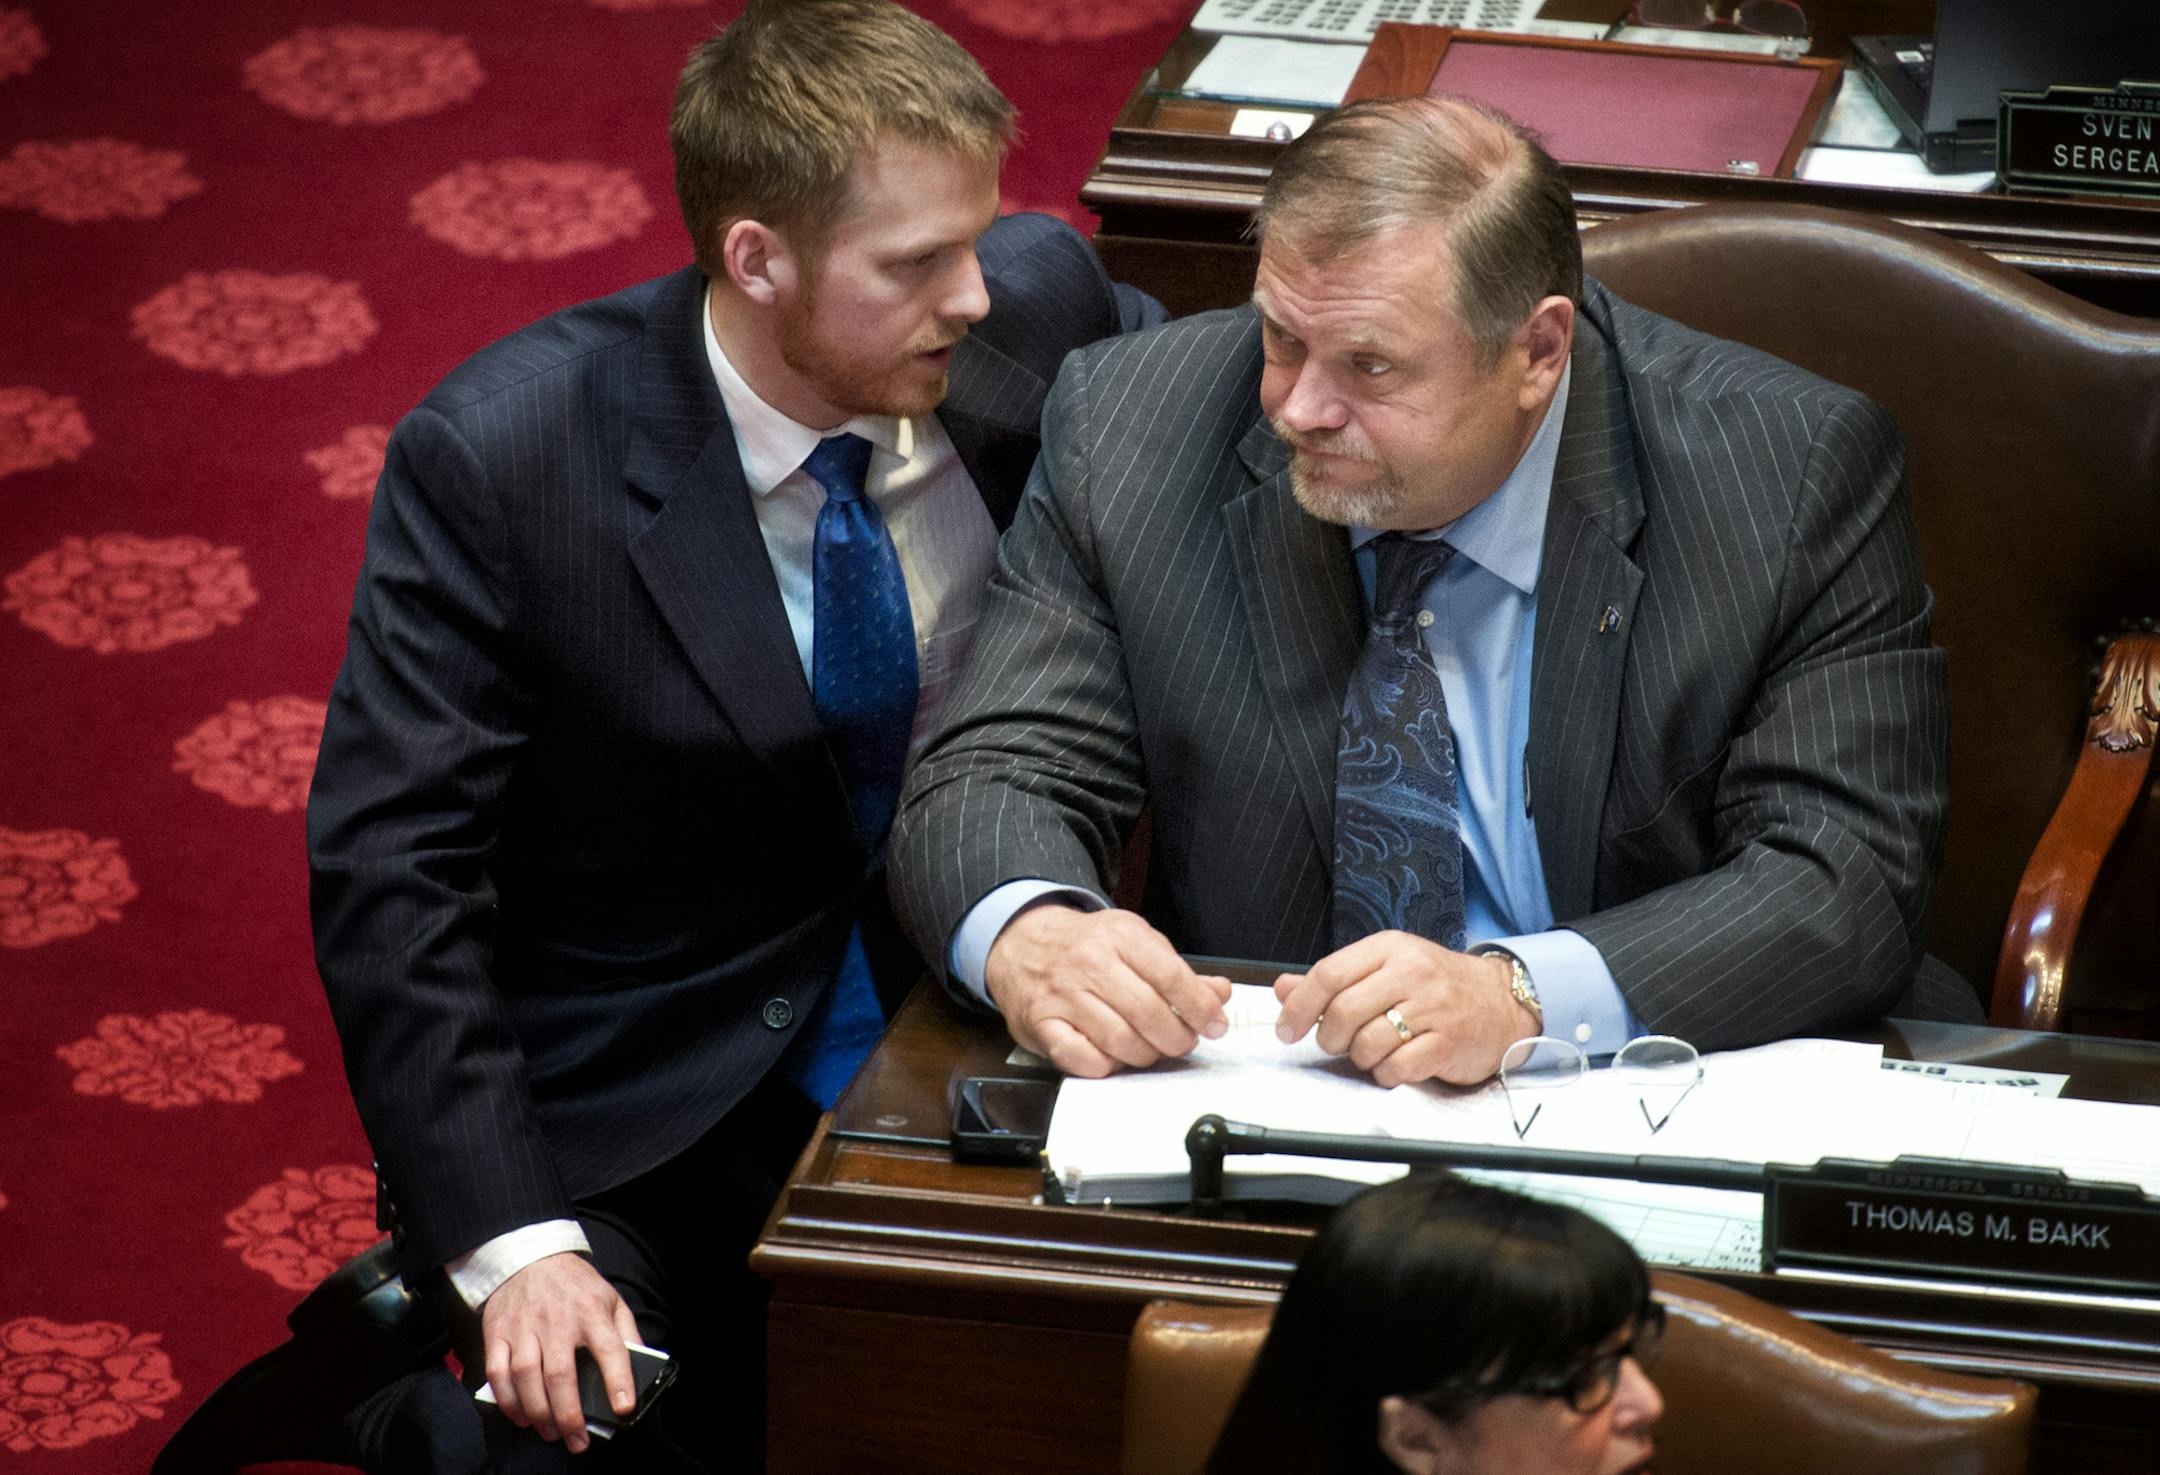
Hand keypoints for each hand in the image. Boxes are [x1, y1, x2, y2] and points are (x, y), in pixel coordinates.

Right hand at [480, 1252, 641, 1454]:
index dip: (618, 1380)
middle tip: (577, 1441)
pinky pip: (497, 1373)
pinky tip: (521, 1417)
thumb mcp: (610, 1298)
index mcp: (591, 1311)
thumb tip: (641, 1365)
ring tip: (551, 1433)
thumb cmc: (575, 1285)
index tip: (623, 1408)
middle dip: (569, 1415)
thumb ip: (626, 1331)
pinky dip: (508, 1401)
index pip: (610, 1348)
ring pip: (526, 1377)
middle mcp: (556, 1319)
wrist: (529, 1257)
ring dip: (538, 1413)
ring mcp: (523, 1326)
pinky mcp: (497, 1332)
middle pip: (560, 1374)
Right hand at [984, 905, 1232, 1076]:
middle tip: (1183, 1042)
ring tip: (1151, 1049)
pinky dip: (1105, 1066)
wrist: (1022, 942)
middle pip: (1148, 1013)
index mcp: (1119, 936)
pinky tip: (1113, 1056)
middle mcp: (1089, 963)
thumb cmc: (1086, 946)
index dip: (1200, 1007)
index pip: (1171, 977)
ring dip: (1146, 1054)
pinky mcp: (1041, 1023)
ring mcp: (1062, 995)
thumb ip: (1177, 970)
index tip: (1215, 1025)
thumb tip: (1218, 993)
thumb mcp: (1134, 941)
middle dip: (1177, 1038)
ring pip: (1119, 1041)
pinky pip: (1081, 1058)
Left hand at [1272, 931, 1538, 1086]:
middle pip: (1343, 1012)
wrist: (1499, 1001)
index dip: (1299, 1007)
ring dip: (1360, 1057)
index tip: (1287, 1029)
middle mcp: (1412, 972)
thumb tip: (1283, 989)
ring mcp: (1434, 1007)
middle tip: (1337, 1043)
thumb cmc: (1435, 986)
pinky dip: (1386, 1074)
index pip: (1329, 974)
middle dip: (1330, 1037)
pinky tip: (1396, 1064)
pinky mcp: (1449, 1042)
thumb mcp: (1384, 968)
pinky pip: (1397, 1068)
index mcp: (1389, 948)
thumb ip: (1334, 979)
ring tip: (1374, 1051)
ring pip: (1367, 1043)